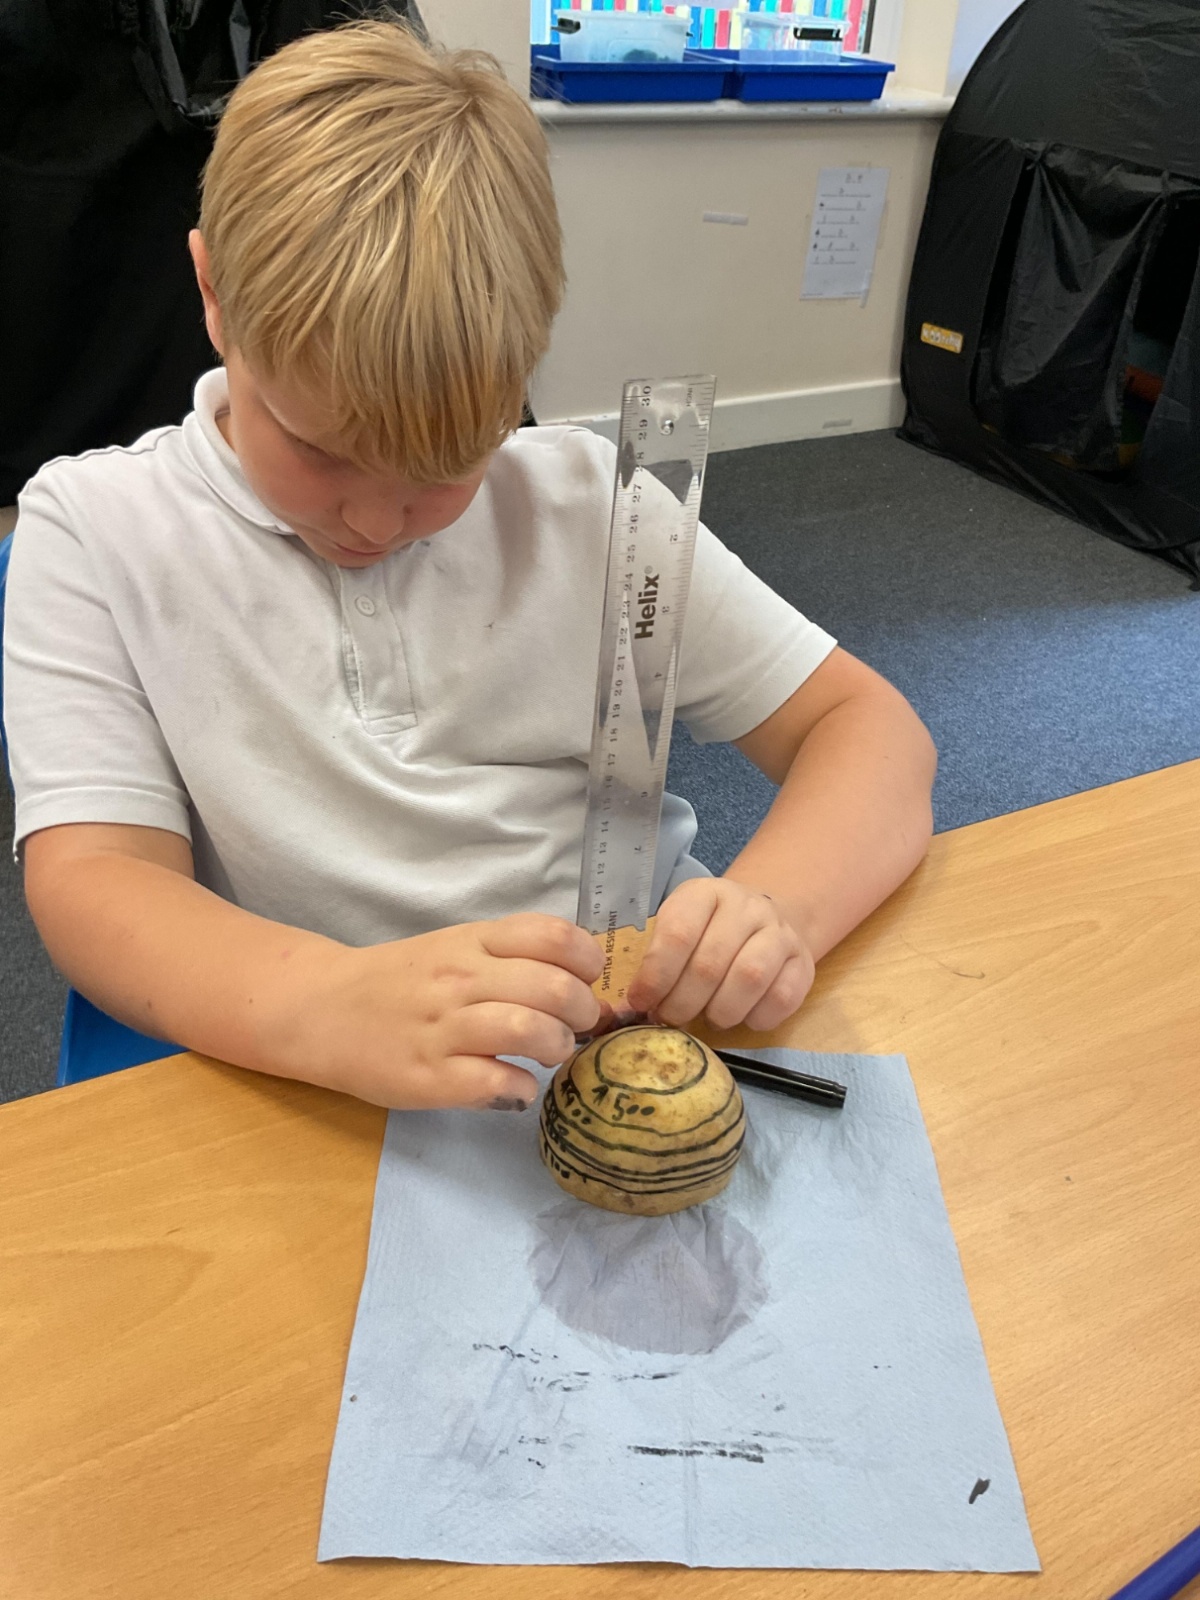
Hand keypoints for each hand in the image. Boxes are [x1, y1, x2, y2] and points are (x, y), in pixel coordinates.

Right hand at [281, 914, 603, 1111]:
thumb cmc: (399, 981)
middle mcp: (461, 978)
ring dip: (555, 1047)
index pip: (551, 934)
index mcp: (473, 941)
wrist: (320, 1009)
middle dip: (582, 1012)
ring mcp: (443, 1028)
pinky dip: (521, 1089)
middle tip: (575, 1027)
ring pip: (529, 1030)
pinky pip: (496, 1081)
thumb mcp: (454, 948)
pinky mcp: (428, 1076)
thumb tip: (578, 980)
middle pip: (552, 986)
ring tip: (548, 1055)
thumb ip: (509, 956)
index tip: (587, 980)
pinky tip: (515, 1086)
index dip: (587, 959)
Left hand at [625, 878, 814, 1030]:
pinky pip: (782, 998)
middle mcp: (748, 907)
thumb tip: (632, 1006)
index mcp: (707, 894)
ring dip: (720, 1012)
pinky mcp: (803, 963)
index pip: (678, 934)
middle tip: (670, 1019)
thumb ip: (656, 960)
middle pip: (710, 964)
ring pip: (749, 979)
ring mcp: (780, 933)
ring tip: (707, 1018)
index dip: (655, 976)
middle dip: (682, 1003)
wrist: (765, 920)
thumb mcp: (678, 926)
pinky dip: (756, 1018)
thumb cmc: (709, 931)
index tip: (641, 1002)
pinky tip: (742, 1017)